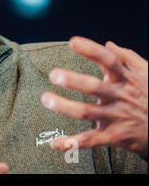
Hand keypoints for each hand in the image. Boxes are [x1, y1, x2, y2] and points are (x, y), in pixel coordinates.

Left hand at [41, 36, 147, 155]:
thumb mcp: (148, 75)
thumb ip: (128, 58)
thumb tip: (108, 44)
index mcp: (126, 79)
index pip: (109, 60)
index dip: (91, 50)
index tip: (72, 42)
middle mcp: (120, 97)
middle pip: (94, 87)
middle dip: (73, 80)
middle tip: (53, 74)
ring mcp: (116, 117)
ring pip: (87, 112)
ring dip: (65, 107)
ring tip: (46, 99)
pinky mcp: (115, 137)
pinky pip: (90, 140)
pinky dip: (71, 143)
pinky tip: (54, 143)